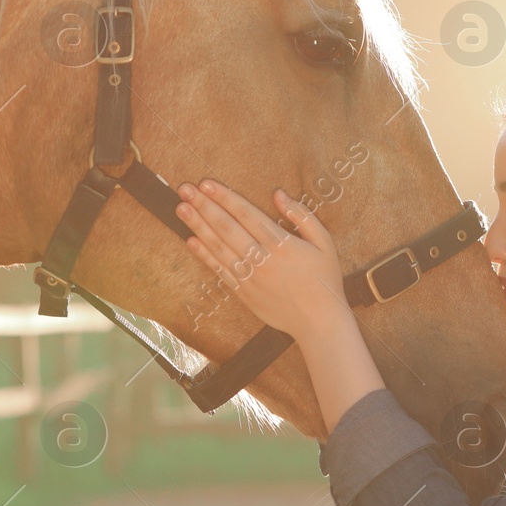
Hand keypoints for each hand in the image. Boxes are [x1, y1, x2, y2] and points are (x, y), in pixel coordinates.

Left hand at [174, 179, 348, 341]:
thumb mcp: (324, 242)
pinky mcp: (244, 293)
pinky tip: (191, 240)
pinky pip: (220, 271)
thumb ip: (302, 216)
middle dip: (204, 206)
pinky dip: (204, 256)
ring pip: (219, 247)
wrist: (319, 321)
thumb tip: (278, 195)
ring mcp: (250, 277)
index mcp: (281, 243)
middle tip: (185, 189)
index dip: (225, 197)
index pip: (246, 214)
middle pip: (227, 227)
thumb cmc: (325, 279)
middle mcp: (262, 258)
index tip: (207, 184)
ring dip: (198, 226)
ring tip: (181, 209)